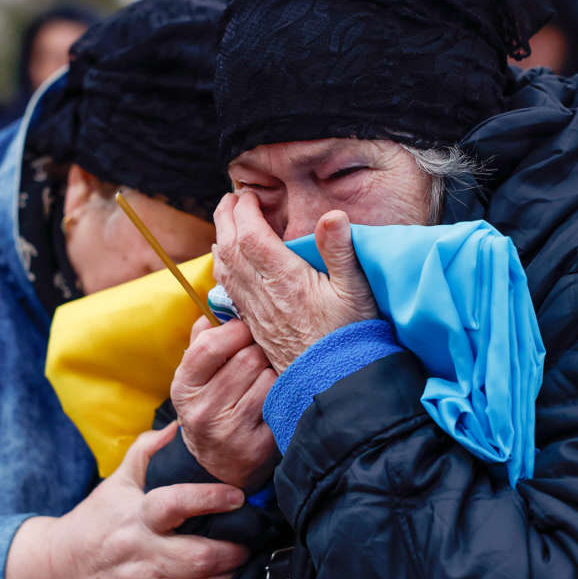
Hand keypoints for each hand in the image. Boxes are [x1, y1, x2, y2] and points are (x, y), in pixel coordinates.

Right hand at [3, 423, 250, 578]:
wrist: (61, 574)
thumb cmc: (97, 522)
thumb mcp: (116, 483)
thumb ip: (146, 451)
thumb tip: (177, 426)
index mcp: (134, 518)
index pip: (176, 504)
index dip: (211, 499)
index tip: (237, 495)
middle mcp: (138, 555)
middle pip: (199, 559)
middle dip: (233, 551)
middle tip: (247, 541)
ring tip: (236, 565)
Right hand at [171, 315, 278, 489]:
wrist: (218, 466)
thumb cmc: (211, 407)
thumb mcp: (196, 378)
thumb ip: (204, 340)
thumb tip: (219, 301)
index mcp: (184, 387)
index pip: (211, 345)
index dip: (235, 330)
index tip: (245, 330)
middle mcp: (202, 412)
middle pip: (247, 359)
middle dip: (258, 353)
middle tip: (260, 359)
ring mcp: (230, 432)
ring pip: (270, 379)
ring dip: (274, 375)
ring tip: (266, 381)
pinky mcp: (257, 448)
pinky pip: (282, 404)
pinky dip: (284, 398)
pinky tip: (277, 402)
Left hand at [212, 191, 377, 372]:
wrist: (334, 384)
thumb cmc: (351, 337)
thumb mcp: (356, 292)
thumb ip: (341, 252)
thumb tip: (332, 215)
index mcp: (286, 281)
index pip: (251, 236)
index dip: (245, 210)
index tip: (250, 194)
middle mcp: (264, 294)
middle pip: (230, 247)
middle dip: (226, 217)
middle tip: (231, 198)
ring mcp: (256, 310)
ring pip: (225, 268)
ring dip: (221, 238)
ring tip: (226, 220)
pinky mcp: (255, 324)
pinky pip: (229, 288)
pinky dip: (224, 265)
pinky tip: (227, 259)